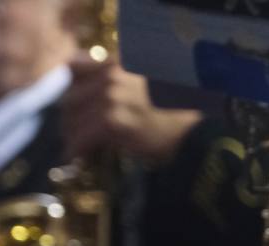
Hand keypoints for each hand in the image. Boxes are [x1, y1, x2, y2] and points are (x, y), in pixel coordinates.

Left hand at [62, 55, 201, 162]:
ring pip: (73, 118)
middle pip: (71, 96)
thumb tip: (100, 100)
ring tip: (75, 148)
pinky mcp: (112, 121)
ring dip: (71, 135)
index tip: (73, 106)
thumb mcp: (149, 88)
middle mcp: (112, 76)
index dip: (71, 89)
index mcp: (120, 64)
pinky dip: (76, 149)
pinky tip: (75, 158)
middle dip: (69, 117)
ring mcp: (111, 98)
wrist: (199, 131)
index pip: (74, 68)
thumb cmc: (181, 114)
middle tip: (72, 133)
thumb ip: (124, 85)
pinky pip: (83, 136)